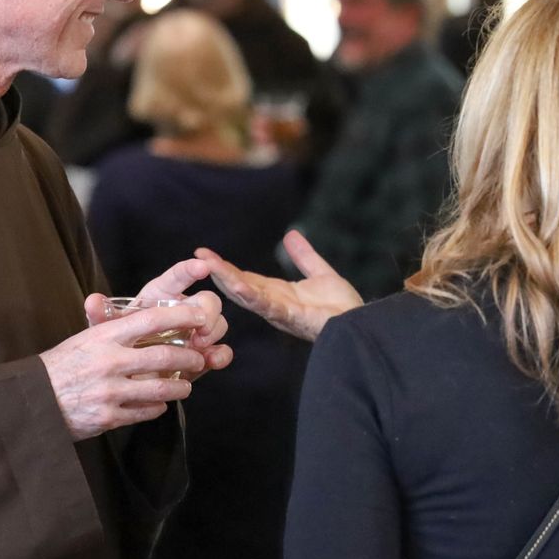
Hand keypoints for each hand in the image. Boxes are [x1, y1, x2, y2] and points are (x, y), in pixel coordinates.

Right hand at [42, 302, 213, 439]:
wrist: (33, 400)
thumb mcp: (84, 340)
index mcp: (103, 337)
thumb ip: (114, 331)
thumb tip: (150, 321)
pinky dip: (158, 407)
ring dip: (180, 387)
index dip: (181, 316)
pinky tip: (160, 404)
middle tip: (199, 359)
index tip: (200, 316)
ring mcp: (110, 391)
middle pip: (163, 357)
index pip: (150, 319)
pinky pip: (146, 412)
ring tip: (185, 386)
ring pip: (160, 389)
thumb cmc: (62, 366)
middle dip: (189, 358)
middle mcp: (109, 362)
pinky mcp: (109, 417)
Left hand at [83, 258, 233, 381]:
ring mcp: (197, 333)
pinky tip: (212, 361)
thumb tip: (92, 300)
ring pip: (219, 322)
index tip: (203, 267)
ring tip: (199, 347)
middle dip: (209, 311)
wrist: (126, 378)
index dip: (191, 269)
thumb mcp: (106, 332)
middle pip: (208, 299)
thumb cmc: (118, 346)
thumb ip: (101, 316)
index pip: (178, 276)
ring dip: (214, 332)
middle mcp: (183, 311)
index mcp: (160, 296)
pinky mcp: (204, 355)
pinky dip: (221, 354)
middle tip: (200, 329)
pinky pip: (222, 350)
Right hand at [196, 230, 360, 342]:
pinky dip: (252, 295)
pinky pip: (269, 305)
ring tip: (209, 266)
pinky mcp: (292, 317)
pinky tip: (238, 285)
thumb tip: (291, 235)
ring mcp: (280, 312)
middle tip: (197, 257)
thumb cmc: (343, 307)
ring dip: (228, 280)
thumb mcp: (320, 274)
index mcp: (277, 294)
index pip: (245, 278)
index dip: (225, 267)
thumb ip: (304, 256)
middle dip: (219, 272)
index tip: (204, 254)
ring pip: (248, 295)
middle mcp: (273, 304)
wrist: (360, 324)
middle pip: (239, 286)